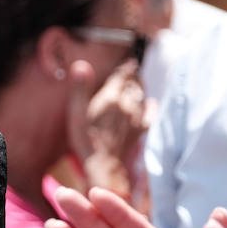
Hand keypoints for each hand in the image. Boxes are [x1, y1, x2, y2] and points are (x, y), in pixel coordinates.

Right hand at [66, 60, 154, 197]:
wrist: (103, 165)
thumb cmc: (86, 139)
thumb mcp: (76, 112)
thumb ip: (80, 87)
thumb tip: (81, 64)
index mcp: (111, 97)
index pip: (122, 75)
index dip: (124, 67)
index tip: (126, 62)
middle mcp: (127, 104)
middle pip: (134, 84)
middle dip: (132, 76)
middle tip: (130, 70)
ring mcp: (136, 117)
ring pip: (142, 95)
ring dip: (139, 87)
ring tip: (137, 82)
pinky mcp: (140, 129)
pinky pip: (150, 112)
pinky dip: (150, 104)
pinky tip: (149, 102)